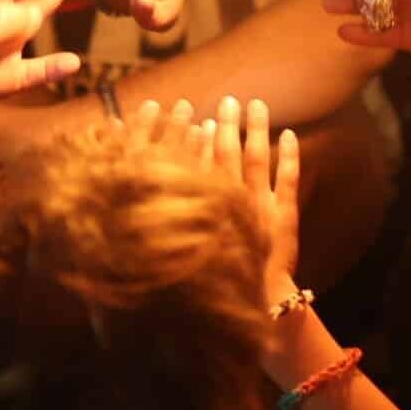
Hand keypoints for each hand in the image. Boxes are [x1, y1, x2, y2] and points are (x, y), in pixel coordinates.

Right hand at [120, 97, 300, 284]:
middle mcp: (229, 202)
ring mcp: (259, 206)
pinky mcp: (284, 216)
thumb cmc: (208, 293)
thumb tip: (120, 213)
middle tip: (224, 99)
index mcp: (201, 210)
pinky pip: (288, 179)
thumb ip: (152, 233)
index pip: (192, 163)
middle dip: (224, 124)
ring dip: (255, 129)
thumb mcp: (172, 263)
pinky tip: (290, 134)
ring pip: (256, 158)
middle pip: (225, 153)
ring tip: (256, 104)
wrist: (253, 309)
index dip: (187, 136)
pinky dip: (290, 155)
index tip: (184, 113)